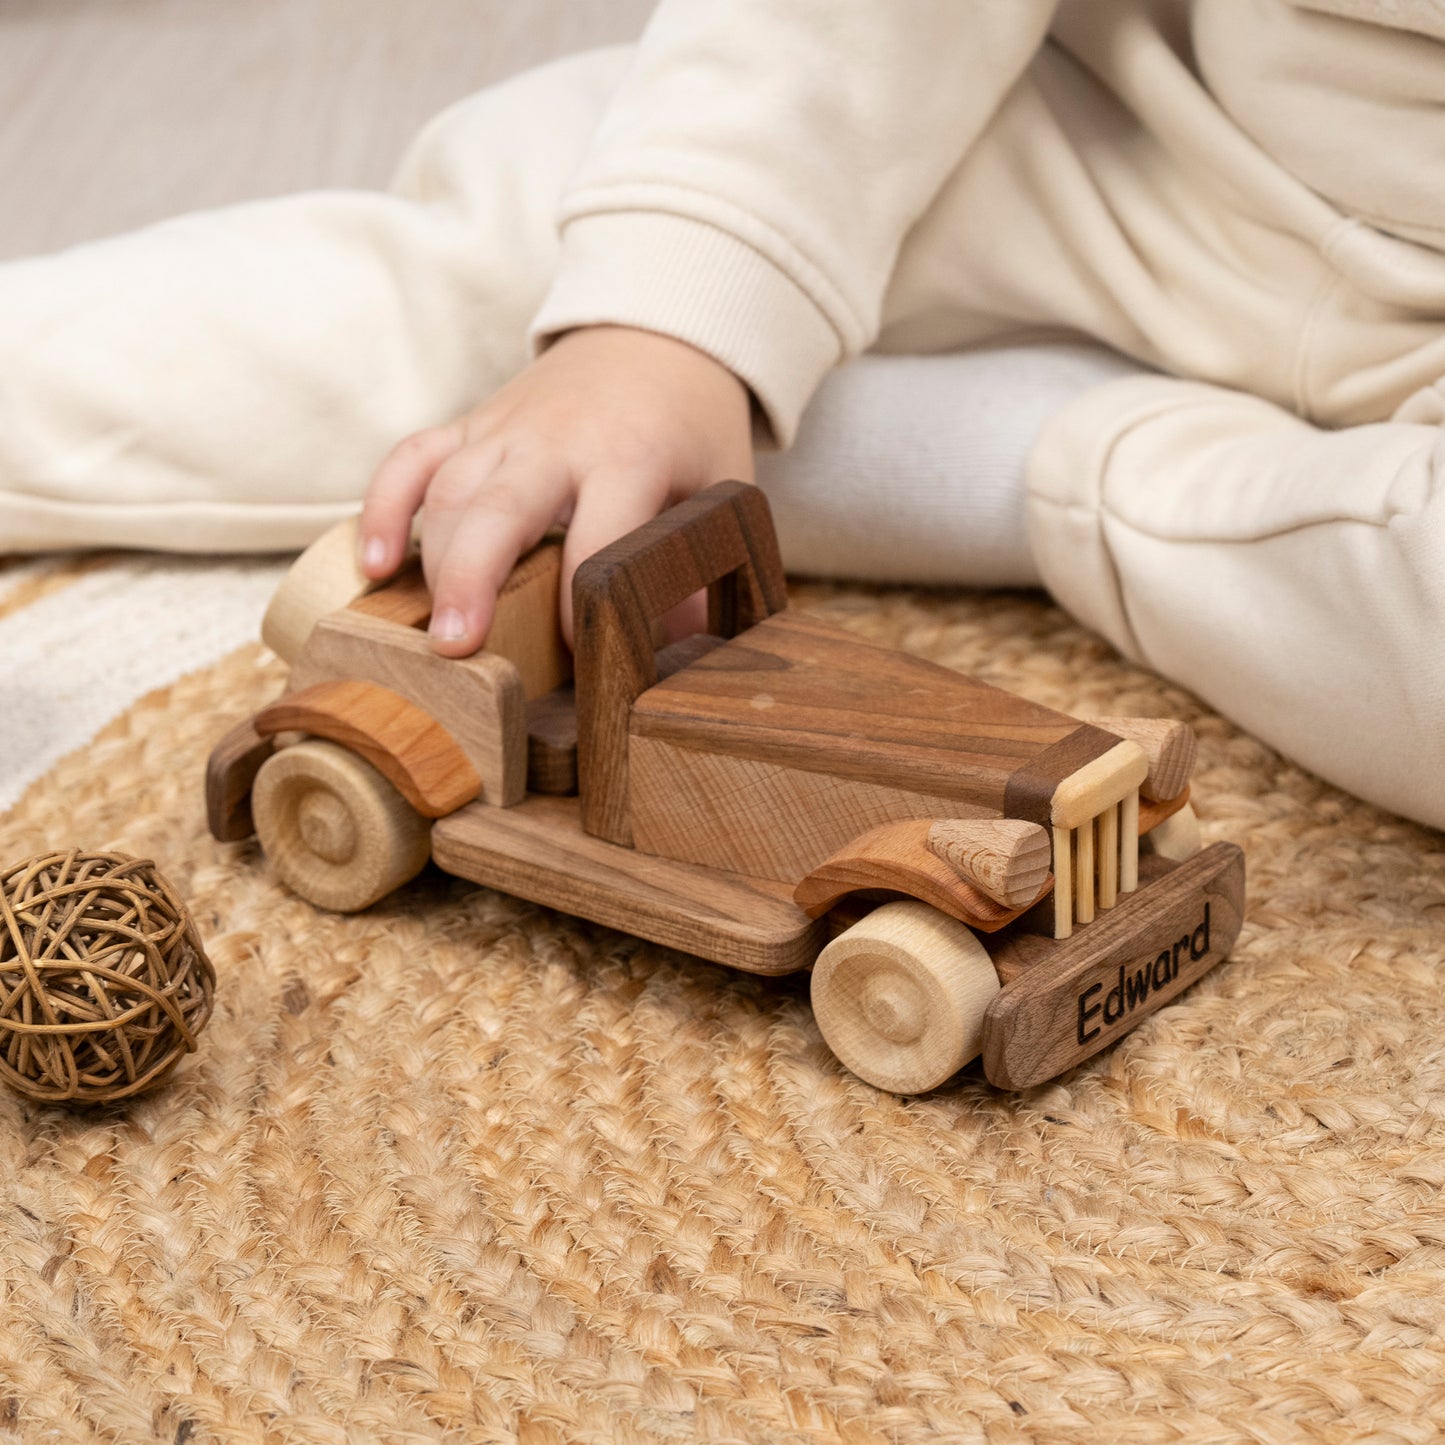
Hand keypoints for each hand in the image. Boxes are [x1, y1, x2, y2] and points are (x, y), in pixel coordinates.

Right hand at [358, 325, 754, 654]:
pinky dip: (385, 506)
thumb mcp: (721, 487)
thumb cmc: (689, 425)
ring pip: (450, 488)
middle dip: (473, 577)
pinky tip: (374, 564)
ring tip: (422, 630)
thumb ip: (701, 564)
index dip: (582, 602)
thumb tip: (677, 650)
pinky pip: (414, 457)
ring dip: (431, 558)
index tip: (579, 658)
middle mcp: (558, 439)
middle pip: (502, 507)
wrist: (656, 333)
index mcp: (628, 457)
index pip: (597, 537)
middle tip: (456, 645)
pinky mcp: (472, 422)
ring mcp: (506, 427)